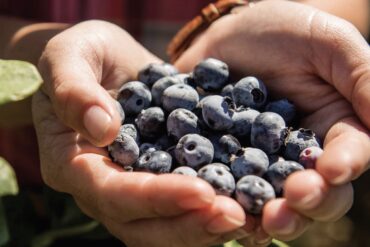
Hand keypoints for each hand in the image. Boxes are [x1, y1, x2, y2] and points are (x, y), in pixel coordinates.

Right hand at [33, 20, 252, 246]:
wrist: (106, 62)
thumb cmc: (81, 55)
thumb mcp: (68, 56)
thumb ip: (75, 91)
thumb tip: (103, 128)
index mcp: (72, 163)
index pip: (112, 193)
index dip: (155, 197)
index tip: (201, 191)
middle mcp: (102, 187)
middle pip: (142, 225)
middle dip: (189, 224)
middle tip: (235, 216)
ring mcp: (132, 186)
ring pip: (165, 226)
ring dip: (206, 227)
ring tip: (249, 217)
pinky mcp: (159, 176)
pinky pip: (184, 205)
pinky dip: (213, 209)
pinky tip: (247, 202)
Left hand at [176, 0, 369, 244]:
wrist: (229, 34)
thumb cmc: (284, 30)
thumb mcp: (328, 43)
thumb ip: (361, 78)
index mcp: (333, 130)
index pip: (347, 156)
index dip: (342, 166)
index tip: (333, 170)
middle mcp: (297, 154)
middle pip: (312, 191)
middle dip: (307, 202)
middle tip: (294, 202)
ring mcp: (259, 161)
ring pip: (271, 198)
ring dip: (269, 213)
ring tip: (263, 221)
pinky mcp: (223, 159)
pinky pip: (226, 185)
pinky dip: (226, 199)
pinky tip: (220, 207)